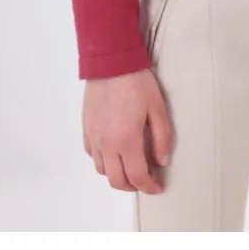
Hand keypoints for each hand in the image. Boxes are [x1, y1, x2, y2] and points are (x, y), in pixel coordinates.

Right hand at [82, 68, 173, 193]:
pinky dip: (102, 160)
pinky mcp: (86, 127)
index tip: (157, 186)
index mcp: (126, 140)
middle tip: (144, 182)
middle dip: (132, 187)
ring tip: (129, 167)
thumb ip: (162, 138)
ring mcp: (93, 136)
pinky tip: (113, 152)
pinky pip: (91, 154)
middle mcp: (106, 143)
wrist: (110, 62)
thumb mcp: (157, 108)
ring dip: (116, 175)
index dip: (149, 187)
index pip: (137, 176)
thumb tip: (162, 161)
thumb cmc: (135, 82)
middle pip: (116, 180)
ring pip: (101, 170)